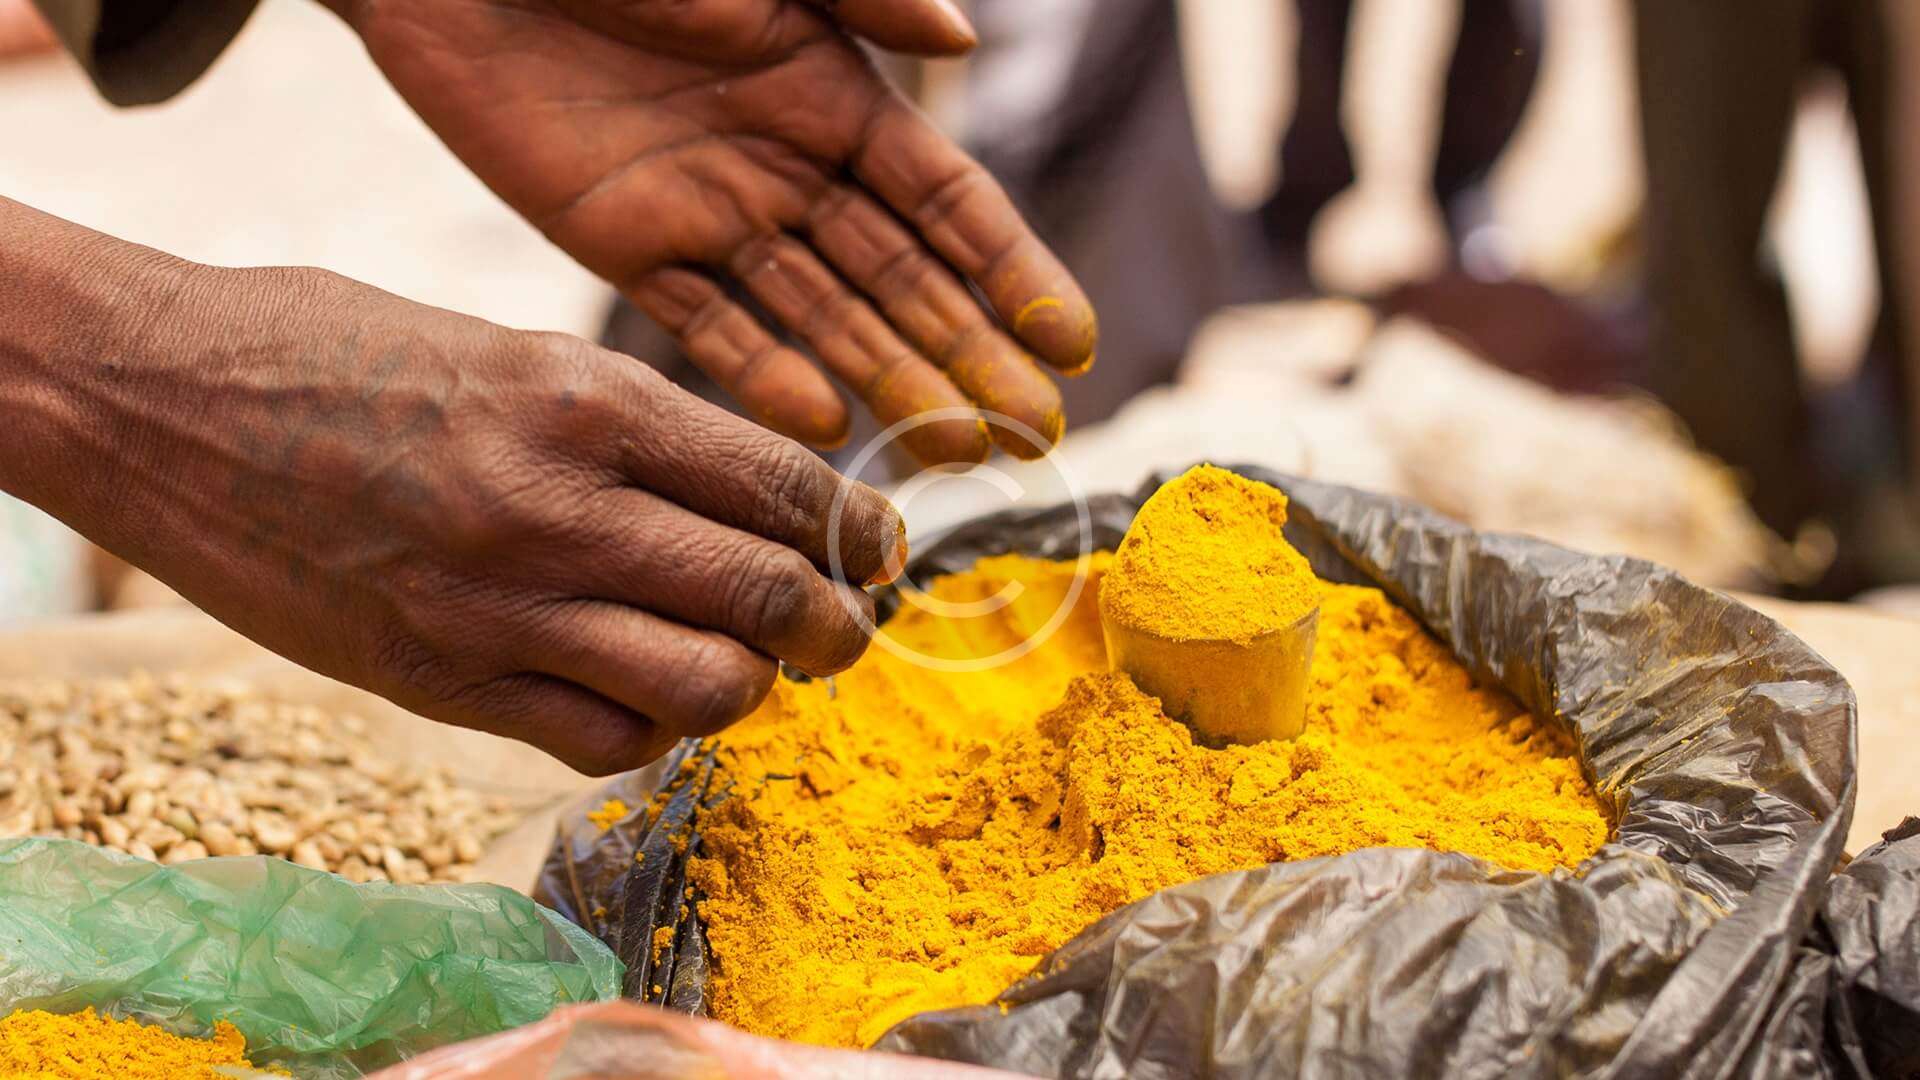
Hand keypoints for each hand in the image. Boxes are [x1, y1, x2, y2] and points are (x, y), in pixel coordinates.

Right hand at [7, 231, 901, 774]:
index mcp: (589, 399)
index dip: (858, 534)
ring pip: (704, 688)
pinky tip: (635, 693)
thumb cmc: (341, 352)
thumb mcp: (513, 351)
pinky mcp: (441, 680)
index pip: (786, 488)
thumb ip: (634, 430)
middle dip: (835, 629)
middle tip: (841, 633)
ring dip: (747, 688)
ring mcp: (499, 604)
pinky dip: (646, 728)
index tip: (879, 556)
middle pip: (770, 596)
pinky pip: (600, 740)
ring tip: (739, 667)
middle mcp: (560, 505)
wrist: (160, 399)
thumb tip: (754, 500)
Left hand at [327, 0, 1097, 464]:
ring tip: (951, 451)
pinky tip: (820, 424)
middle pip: (900, 277)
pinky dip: (761, 373)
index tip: (1068, 342)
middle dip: (970, 354)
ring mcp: (711, 208)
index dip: (1011, 269)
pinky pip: (709, 322)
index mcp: (830, 86)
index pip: (947, 199)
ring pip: (820, 315)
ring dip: (890, 381)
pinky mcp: (627, 241)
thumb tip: (965, 46)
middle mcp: (787, 159)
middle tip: (1030, 436)